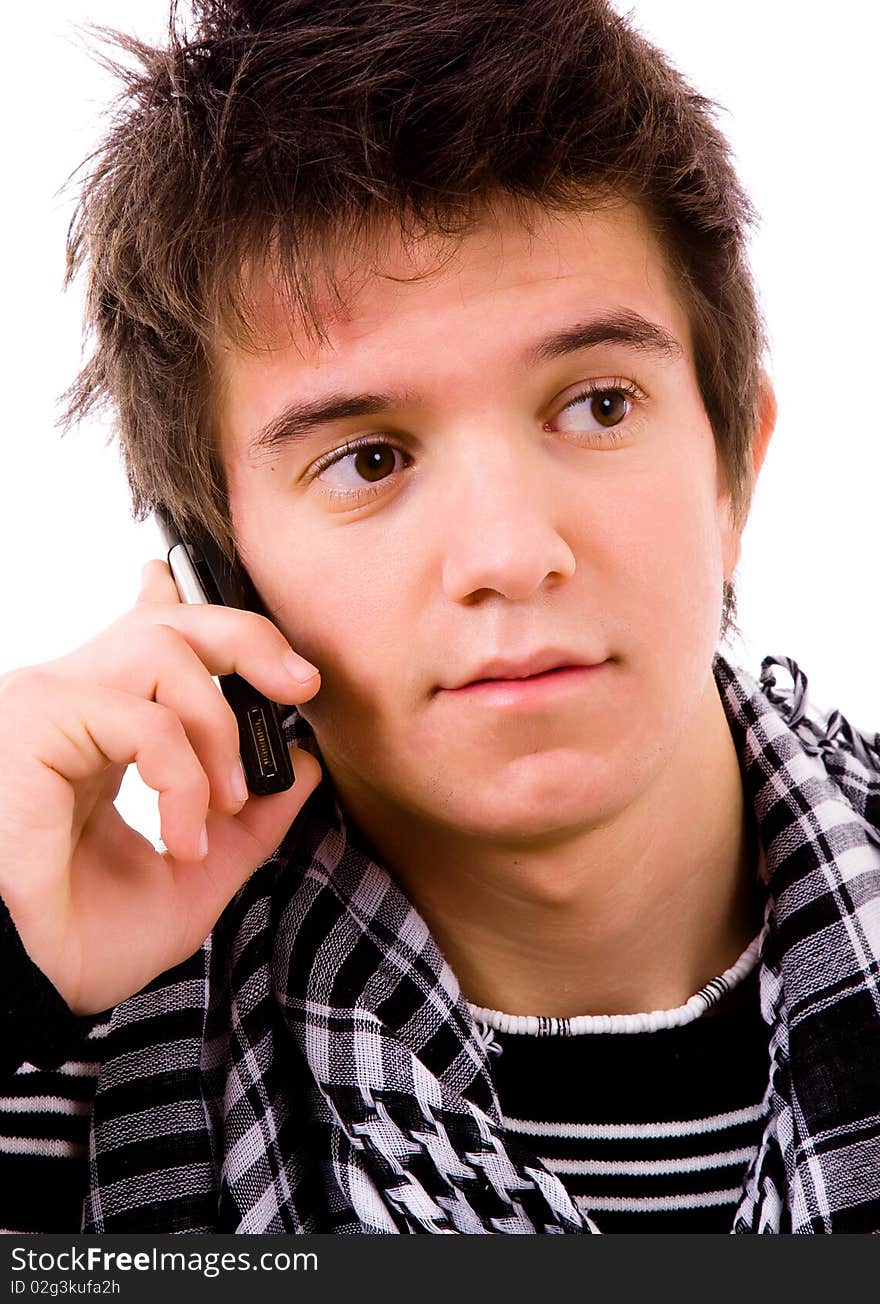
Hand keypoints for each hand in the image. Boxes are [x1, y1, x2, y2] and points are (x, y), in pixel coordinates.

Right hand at [0, 560, 322, 1013]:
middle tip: (300, 686)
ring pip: (160, 648)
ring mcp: (51, 706)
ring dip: (219, 725)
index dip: (182, 604)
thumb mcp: (196, 876)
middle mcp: (75, 705)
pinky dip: (184, 778)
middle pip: (167, 623)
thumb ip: (251, 822)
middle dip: (248, 639)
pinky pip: (144, 720)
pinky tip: (183, 835)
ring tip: (228, 798)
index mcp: (102, 731)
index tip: (232, 615)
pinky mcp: (37, 724)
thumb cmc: (88, 940)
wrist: (33, 988)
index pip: (142, 639)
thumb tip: (303, 767)